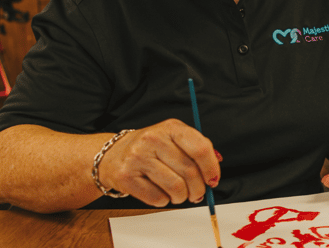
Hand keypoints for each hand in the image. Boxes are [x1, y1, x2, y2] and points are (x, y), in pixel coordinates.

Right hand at [96, 118, 221, 206]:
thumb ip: (197, 149)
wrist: (113, 155)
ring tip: (179, 194)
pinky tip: (161, 193)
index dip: (211, 168)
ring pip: (175, 187)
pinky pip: (157, 198)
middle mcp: (153, 140)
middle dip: (199, 189)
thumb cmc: (151, 149)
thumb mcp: (174, 139)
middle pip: (190, 172)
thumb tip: (215, 166)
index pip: (200, 148)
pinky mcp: (126, 177)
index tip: (213, 180)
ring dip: (182, 197)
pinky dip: (164, 201)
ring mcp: (137, 158)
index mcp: (171, 128)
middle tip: (197, 193)